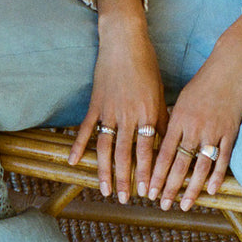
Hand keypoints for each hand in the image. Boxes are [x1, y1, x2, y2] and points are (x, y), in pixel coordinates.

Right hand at [68, 0, 166, 202]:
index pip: (147, 151)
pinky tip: (74, 163)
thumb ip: (160, 120)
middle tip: (127, 200)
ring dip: (105, 171)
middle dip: (127, 179)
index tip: (149, 192)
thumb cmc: (147, 67)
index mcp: (147, 113)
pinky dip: (79, 146)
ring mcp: (108, 111)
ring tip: (106, 190)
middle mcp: (127, 115)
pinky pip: (85, 129)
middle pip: (126, 155)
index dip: (148, 173)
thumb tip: (166, 145)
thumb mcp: (159, 94)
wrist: (124, 42)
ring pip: (106, 147)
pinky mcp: (95, 104)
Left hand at [147, 0, 241, 211]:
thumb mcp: (182, 99)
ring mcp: (213, 130)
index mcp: (178, 118)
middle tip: (162, 205)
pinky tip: (210, 189)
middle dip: (169, 186)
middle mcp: (193, 127)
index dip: (155, 174)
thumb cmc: (203, 81)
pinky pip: (223, 157)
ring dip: (192, 188)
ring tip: (185, 204)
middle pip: (180, 163)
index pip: (164, 153)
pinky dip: (216, 175)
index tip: (148, 191)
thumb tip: (162, 141)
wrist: (230, 65)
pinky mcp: (231, 130)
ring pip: (200, 165)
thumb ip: (173, 121)